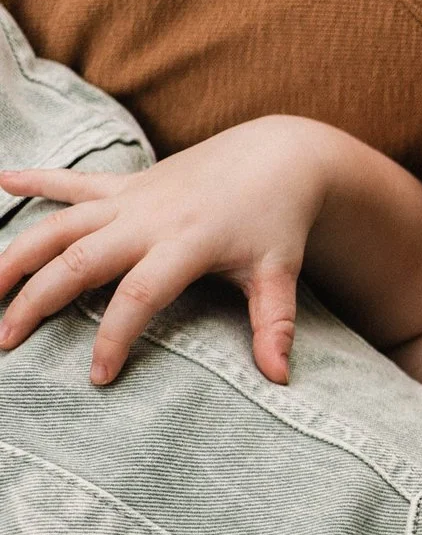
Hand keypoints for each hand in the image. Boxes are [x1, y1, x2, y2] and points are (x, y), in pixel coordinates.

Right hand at [0, 117, 341, 383]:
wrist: (280, 156)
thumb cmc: (279, 219)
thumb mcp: (281, 272)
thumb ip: (274, 325)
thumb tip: (280, 378)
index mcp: (186, 243)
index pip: (138, 297)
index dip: (114, 338)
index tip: (99, 377)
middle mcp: (148, 218)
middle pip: (78, 261)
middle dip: (37, 301)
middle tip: (5, 341)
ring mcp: (132, 197)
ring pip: (59, 224)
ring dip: (17, 253)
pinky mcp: (126, 182)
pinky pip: (73, 181)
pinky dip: (35, 179)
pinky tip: (0, 181)